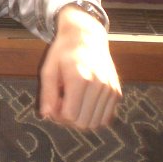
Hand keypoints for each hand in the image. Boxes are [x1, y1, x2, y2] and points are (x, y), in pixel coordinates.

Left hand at [39, 3, 121, 128]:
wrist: (87, 37)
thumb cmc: (63, 53)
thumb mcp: (48, 69)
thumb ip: (47, 93)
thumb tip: (45, 115)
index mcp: (79, 78)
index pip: (70, 116)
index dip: (58, 115)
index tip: (54, 103)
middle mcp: (99, 85)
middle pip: (83, 123)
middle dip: (69, 119)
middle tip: (62, 103)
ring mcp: (110, 89)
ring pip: (95, 123)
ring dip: (81, 118)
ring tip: (73, 101)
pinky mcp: (117, 92)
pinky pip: (105, 118)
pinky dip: (93, 116)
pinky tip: (85, 103)